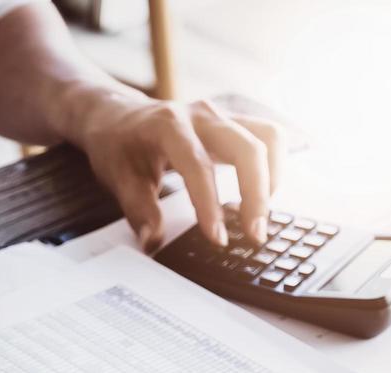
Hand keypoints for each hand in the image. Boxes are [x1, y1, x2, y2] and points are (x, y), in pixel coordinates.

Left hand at [74, 93, 284, 250]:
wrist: (117, 114)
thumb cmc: (117, 145)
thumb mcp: (117, 177)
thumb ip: (138, 209)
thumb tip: (153, 240)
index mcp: (169, 125)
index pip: (198, 166)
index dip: (210, 205)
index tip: (217, 238)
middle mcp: (202, 115)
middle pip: (248, 147)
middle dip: (257, 193)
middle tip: (254, 235)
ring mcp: (222, 115)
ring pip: (268, 137)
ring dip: (272, 178)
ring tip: (259, 216)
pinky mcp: (233, 122)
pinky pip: (268, 137)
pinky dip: (272, 167)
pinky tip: (258, 195)